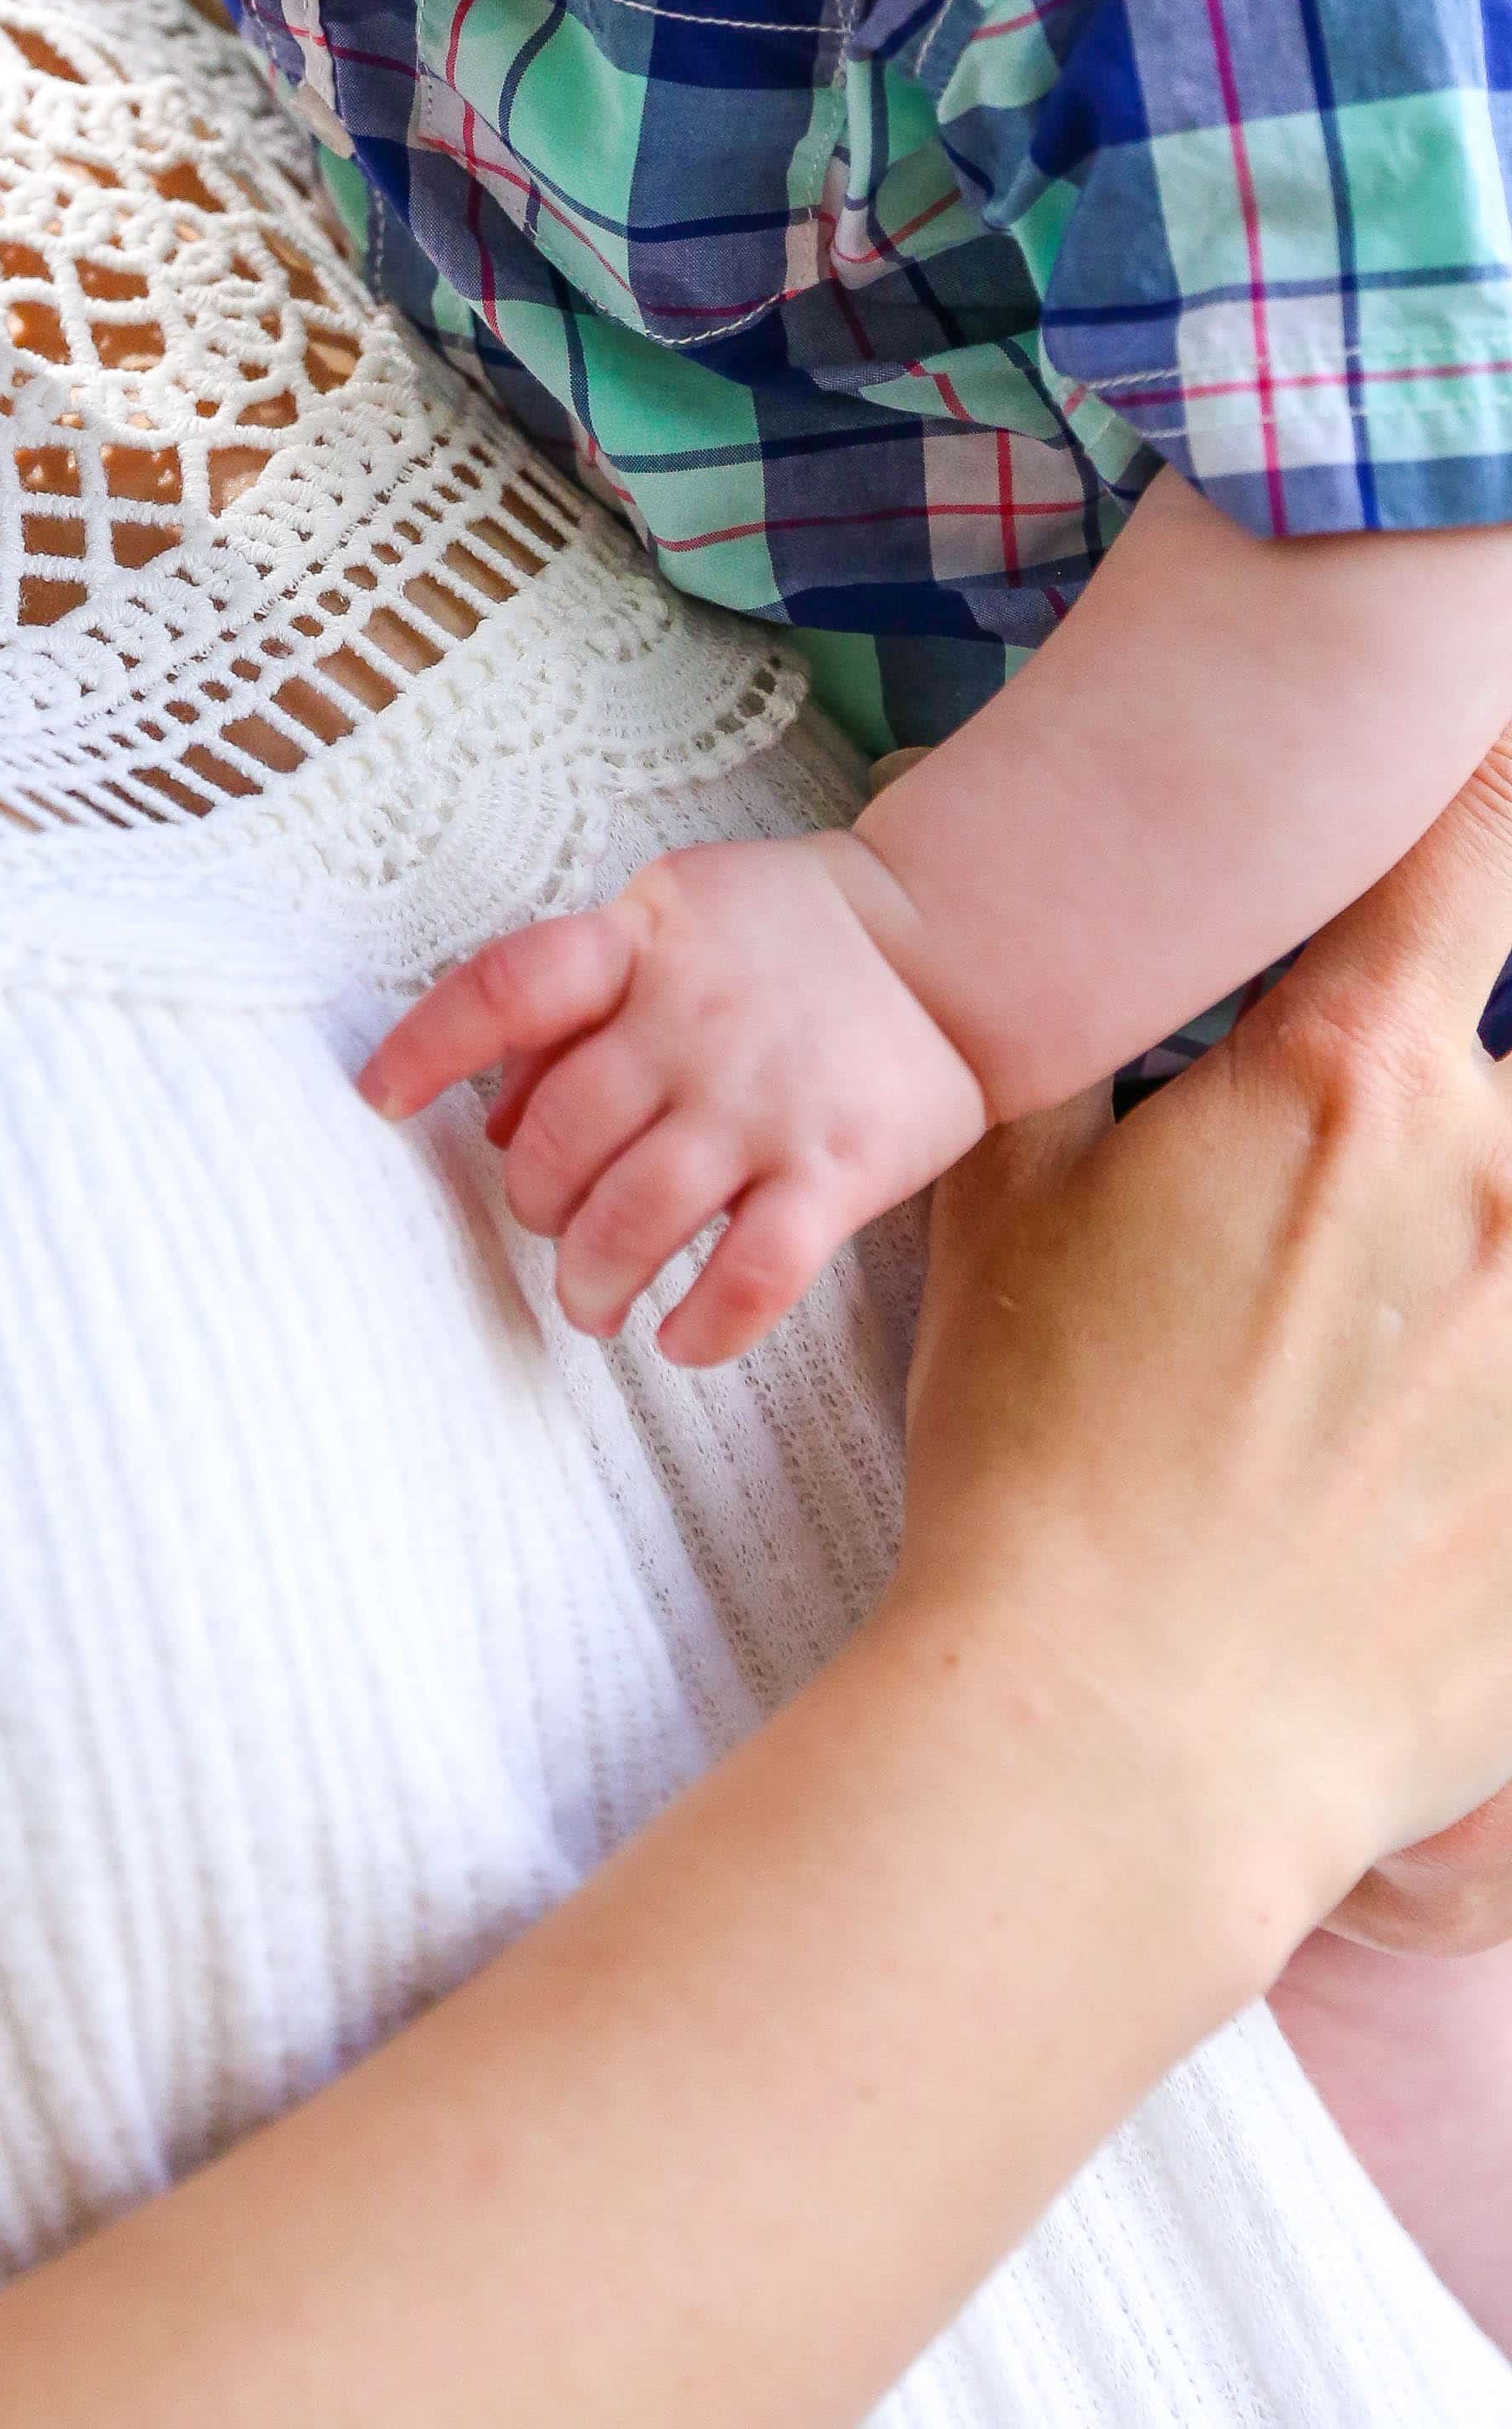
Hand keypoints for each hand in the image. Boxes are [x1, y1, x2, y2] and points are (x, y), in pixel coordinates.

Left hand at [358, 836, 988, 1363]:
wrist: (954, 941)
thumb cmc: (791, 934)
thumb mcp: (671, 916)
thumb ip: (580, 998)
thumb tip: (488, 1109)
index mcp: (639, 946)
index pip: (506, 988)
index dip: (427, 1045)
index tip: (376, 1100)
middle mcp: (692, 1025)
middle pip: (560, 1139)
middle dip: (534, 1203)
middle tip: (551, 1230)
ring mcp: (764, 1102)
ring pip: (636, 1217)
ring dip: (593, 1279)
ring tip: (593, 1303)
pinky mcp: (838, 1170)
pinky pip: (752, 1274)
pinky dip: (705, 1325)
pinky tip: (681, 1340)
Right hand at [894, 737, 1511, 1956]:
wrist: (1127, 1733)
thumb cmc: (1048, 1458)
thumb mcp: (1009, 1209)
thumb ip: (1070, 1050)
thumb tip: (1056, 950)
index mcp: (1348, 1081)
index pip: (1464, 855)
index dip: (1483, 780)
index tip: (1493, 737)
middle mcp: (1497, 1176)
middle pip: (1484, 1077)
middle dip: (1408, 1128)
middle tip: (1286, 1257)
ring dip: (1454, 1265)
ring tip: (1336, 1387)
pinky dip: (1479, 1391)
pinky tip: (1412, 1470)